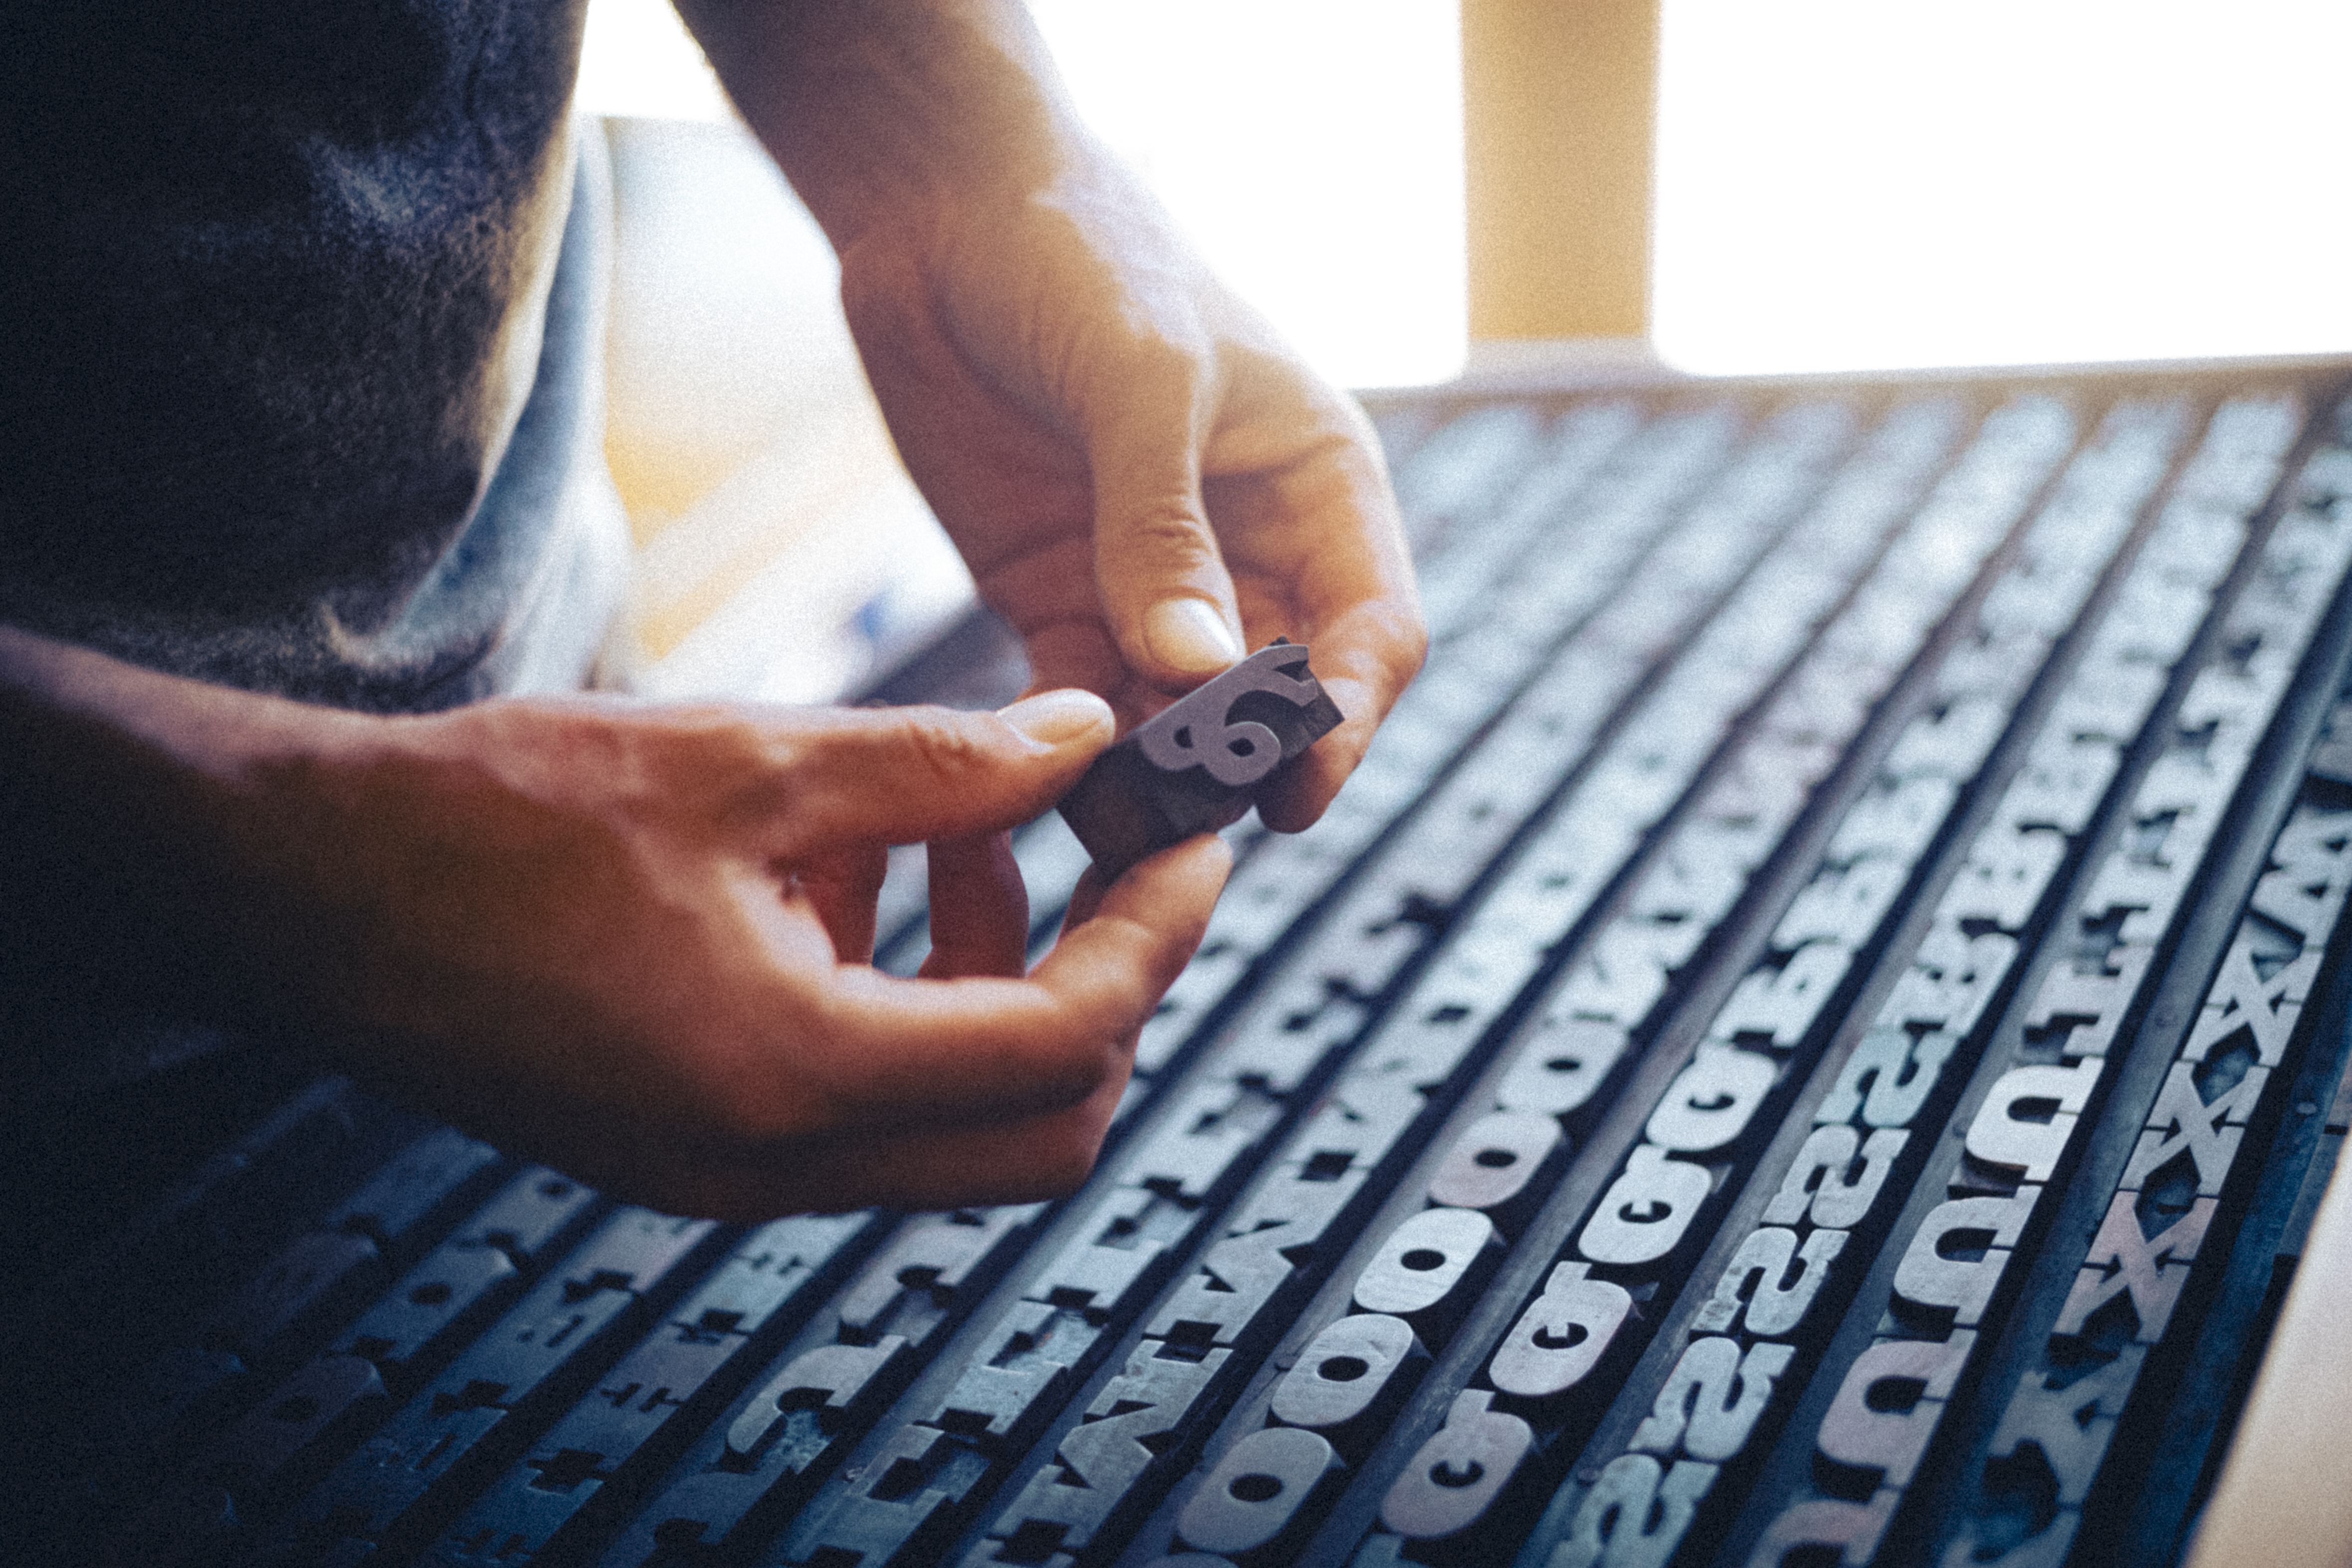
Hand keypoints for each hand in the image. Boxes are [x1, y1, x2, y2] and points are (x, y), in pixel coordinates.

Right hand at [229, 687, 1230, 1217]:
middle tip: (1120, 870)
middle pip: (1040, 1134)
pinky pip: (865, 1102)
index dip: (1157, 939)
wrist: (306, 892)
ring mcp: (733, 1173)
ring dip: (1000, 988)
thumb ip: (941, 764)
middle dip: (1106, 995)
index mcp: (792, 1075)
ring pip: (955, 1123)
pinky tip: (856, 876)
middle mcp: (772, 1162)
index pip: (1063, 1045)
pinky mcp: (701, 1146)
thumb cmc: (492, 822)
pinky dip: (906, 999)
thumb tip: (1081, 746)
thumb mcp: (748, 763)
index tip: (1193, 848)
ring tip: (965, 842)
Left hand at [679, 0, 1427, 830]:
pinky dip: (1076, 750)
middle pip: (1281, 695)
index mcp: (1316, 485)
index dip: (1347, 715)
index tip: (1299, 787)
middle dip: (1249, 763)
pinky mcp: (1060, 601)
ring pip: (1183, 718)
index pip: (1371, 629)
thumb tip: (1201, 674)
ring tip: (1121, 819)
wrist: (941, 216)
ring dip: (1160, 772)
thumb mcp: (1140, 379)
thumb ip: (1164, 529)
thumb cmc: (1077, 257)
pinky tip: (1053, 784)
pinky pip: (1086, 703)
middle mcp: (1250, 550)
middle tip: (1197, 821)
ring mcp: (1154, 584)